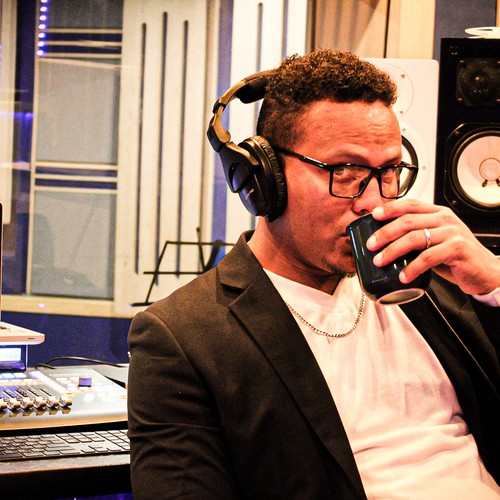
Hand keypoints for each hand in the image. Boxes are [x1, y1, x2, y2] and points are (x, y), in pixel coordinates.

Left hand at [365, 199, 499, 295]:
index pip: (410, 204)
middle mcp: (445, 219)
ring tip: (380, 261)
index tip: (374, 215)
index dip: (390, 208)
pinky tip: (403, 277)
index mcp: (438, 213)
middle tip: (371, 245)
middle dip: (385, 233)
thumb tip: (383, 242)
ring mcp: (452, 233)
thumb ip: (416, 236)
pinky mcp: (457, 249)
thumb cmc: (456, 257)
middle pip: (407, 221)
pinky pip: (429, 257)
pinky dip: (413, 268)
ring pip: (415, 238)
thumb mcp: (434, 241)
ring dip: (393, 250)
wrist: (484, 271)